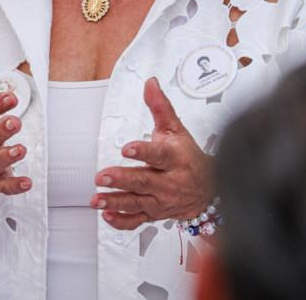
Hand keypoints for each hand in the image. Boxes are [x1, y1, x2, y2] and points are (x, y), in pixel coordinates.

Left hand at [90, 77, 212, 229]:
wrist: (208, 189)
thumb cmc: (189, 158)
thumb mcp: (177, 130)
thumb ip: (161, 107)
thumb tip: (150, 84)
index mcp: (175, 160)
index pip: (160, 155)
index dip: (144, 152)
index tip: (128, 148)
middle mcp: (168, 182)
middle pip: (144, 181)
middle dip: (122, 179)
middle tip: (102, 176)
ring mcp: (160, 200)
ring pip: (137, 203)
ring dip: (116, 201)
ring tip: (97, 199)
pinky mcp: (153, 214)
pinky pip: (137, 221)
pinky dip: (122, 221)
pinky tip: (107, 215)